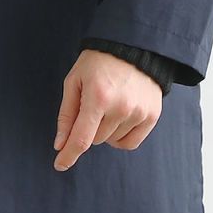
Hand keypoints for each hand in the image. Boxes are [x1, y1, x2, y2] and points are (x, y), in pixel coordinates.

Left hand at [53, 48, 162, 170]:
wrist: (133, 47)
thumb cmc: (97, 63)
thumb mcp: (74, 81)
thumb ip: (67, 114)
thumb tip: (61, 144)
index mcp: (98, 97)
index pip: (81, 138)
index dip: (69, 155)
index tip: (60, 165)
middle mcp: (121, 108)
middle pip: (95, 140)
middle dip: (88, 128)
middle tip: (92, 105)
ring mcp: (139, 113)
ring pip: (111, 141)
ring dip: (105, 131)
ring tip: (108, 105)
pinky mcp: (152, 116)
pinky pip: (130, 143)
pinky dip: (120, 137)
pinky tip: (118, 119)